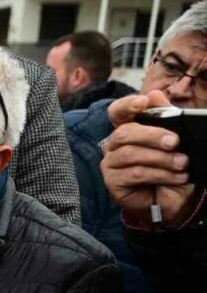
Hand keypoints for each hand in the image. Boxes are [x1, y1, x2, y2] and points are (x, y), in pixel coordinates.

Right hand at [101, 91, 195, 227]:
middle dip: (152, 135)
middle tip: (175, 142)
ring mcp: (110, 164)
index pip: (117, 112)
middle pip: (124, 132)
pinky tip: (177, 177)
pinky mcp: (112, 182)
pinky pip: (134, 174)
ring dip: (161, 159)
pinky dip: (159, 174)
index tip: (142, 102)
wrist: (173, 198)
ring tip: (183, 164)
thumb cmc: (170, 166)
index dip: (126, 105)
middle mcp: (114, 145)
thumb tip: (154, 94)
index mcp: (127, 129)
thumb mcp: (174, 137)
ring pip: (130, 154)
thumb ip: (165, 115)